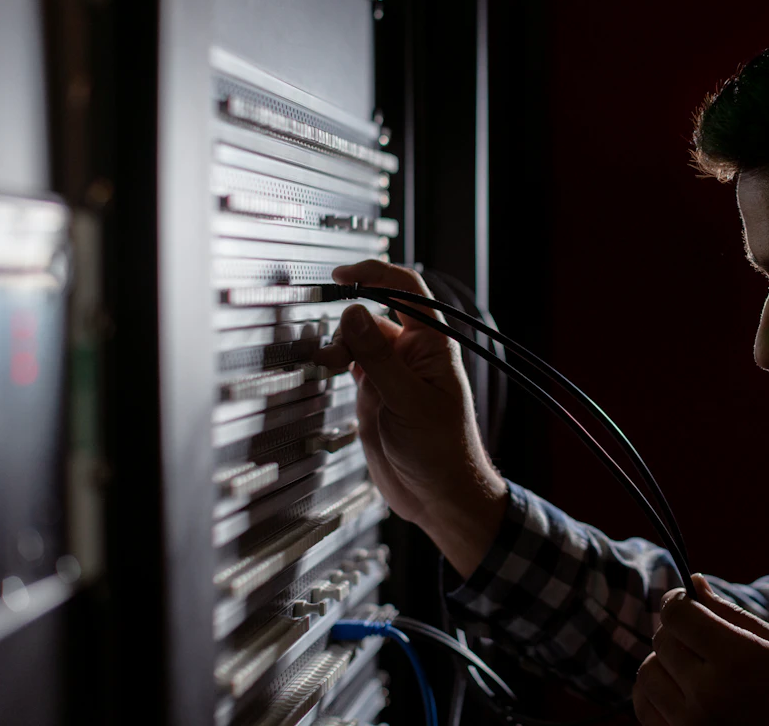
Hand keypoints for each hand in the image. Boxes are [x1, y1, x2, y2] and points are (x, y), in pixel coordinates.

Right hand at [313, 260, 507, 575]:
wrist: (439, 495)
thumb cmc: (442, 452)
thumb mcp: (407, 401)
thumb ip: (378, 357)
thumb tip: (355, 313)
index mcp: (432, 346)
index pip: (406, 291)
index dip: (376, 274)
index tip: (343, 274)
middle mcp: (412, 354)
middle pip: (374, 315)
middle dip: (348, 321)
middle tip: (331, 346)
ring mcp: (393, 374)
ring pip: (358, 340)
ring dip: (339, 345)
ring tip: (327, 362)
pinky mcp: (376, 394)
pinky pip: (352, 364)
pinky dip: (336, 362)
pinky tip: (326, 369)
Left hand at [633, 575, 768, 725]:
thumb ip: (731, 613)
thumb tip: (693, 582)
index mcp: (737, 660)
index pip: (678, 614)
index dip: (679, 601)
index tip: (687, 603)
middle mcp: (708, 694)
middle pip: (662, 640)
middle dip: (677, 632)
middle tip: (700, 640)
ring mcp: (690, 724)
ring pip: (647, 672)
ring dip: (664, 663)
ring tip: (693, 669)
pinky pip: (644, 706)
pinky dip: (655, 693)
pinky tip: (681, 691)